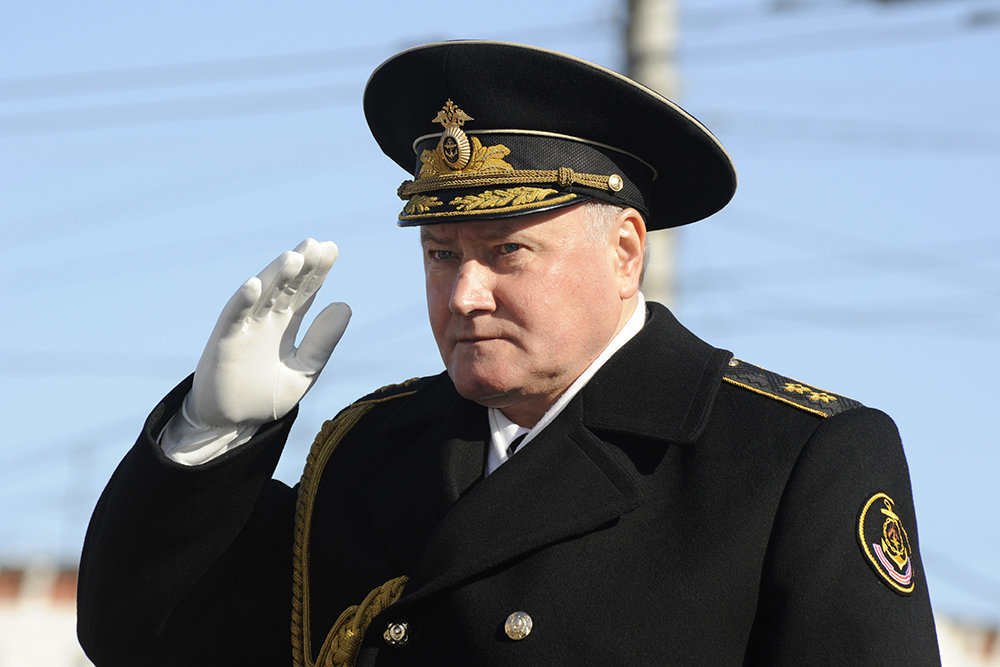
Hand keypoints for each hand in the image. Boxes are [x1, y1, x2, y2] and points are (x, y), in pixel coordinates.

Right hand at [184, 238, 350, 428]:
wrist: (232, 423)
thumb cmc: (267, 396)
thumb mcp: (304, 370)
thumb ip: (322, 341)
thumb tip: (345, 305)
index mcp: (287, 325)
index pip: (305, 292)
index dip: (317, 271)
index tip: (331, 249)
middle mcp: (266, 320)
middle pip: (286, 286)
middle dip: (301, 266)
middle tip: (315, 244)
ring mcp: (245, 328)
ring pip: (262, 295)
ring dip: (275, 276)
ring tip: (293, 257)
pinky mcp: (225, 342)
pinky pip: (233, 317)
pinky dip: (243, 301)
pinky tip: (255, 284)